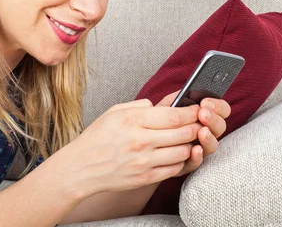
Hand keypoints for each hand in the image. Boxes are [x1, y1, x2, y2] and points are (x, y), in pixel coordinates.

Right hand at [55, 97, 199, 197]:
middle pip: (184, 133)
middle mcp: (140, 141)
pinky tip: (176, 153)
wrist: (81, 167)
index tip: (197, 108)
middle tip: (200, 122)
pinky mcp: (146, 178)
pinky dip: (181, 160)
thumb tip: (161, 103)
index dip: (192, 112)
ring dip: (191, 144)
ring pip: (183, 151)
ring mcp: (144, 161)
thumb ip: (139, 105)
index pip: (174, 115)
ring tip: (189, 138)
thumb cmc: (97, 138)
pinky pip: (174, 168)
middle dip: (197, 126)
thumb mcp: (114, 112)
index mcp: (132, 120)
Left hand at [155, 91, 230, 176]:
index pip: (221, 110)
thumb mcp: (163, 107)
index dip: (218, 105)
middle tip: (203, 114)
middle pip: (220, 127)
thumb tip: (189, 91)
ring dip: (209, 137)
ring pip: (212, 145)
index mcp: (202, 116)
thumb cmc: (153, 122)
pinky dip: (198, 156)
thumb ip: (176, 99)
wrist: (140, 142)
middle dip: (214, 119)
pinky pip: (197, 162)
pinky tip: (195, 149)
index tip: (206, 102)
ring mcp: (198, 148)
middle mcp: (204, 132)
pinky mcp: (186, 164)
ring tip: (202, 131)